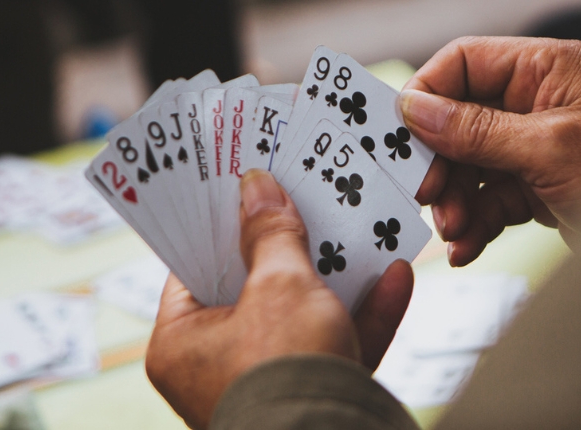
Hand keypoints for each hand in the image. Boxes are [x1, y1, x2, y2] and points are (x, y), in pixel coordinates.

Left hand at [145, 169, 413, 428]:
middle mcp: (220, 366)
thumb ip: (273, 235)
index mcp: (184, 344)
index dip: (221, 223)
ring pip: (305, 314)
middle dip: (287, 244)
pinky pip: (339, 343)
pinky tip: (395, 276)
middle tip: (300, 196)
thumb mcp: (280, 287)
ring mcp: (272, 381)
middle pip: (254, 287)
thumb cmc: (286, 375)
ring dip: (336, 274)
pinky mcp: (317, 393)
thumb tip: (259, 188)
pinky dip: (366, 312)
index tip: (241, 187)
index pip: (194, 267)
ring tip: (356, 228)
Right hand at [403, 37, 580, 260]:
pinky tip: (466, 248)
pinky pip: (489, 200)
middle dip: (441, 163)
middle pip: (459, 120)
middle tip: (427, 197)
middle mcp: (538, 102)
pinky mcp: (539, 187)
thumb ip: (477, 129)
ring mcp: (537, 147)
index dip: (427, 94)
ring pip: (470, 165)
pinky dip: (475, 223)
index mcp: (547, 68)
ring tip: (454, 231)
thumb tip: (415, 109)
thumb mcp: (550, 150)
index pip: (465, 63)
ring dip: (454, 201)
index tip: (402, 135)